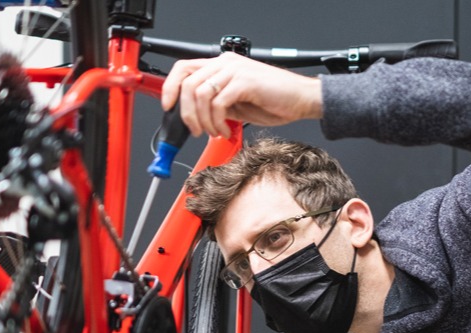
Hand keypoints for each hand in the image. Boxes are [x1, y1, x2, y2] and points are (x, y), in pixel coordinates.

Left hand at [161, 52, 322, 138]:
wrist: (302, 100)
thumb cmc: (274, 101)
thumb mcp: (236, 104)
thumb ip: (215, 105)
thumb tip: (195, 117)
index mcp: (221, 64)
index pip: (184, 69)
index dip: (170, 88)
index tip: (168, 107)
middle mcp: (226, 62)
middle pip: (187, 82)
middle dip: (186, 113)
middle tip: (195, 130)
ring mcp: (235, 70)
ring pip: (200, 93)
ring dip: (203, 120)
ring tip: (215, 131)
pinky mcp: (245, 81)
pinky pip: (218, 102)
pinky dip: (217, 121)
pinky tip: (226, 129)